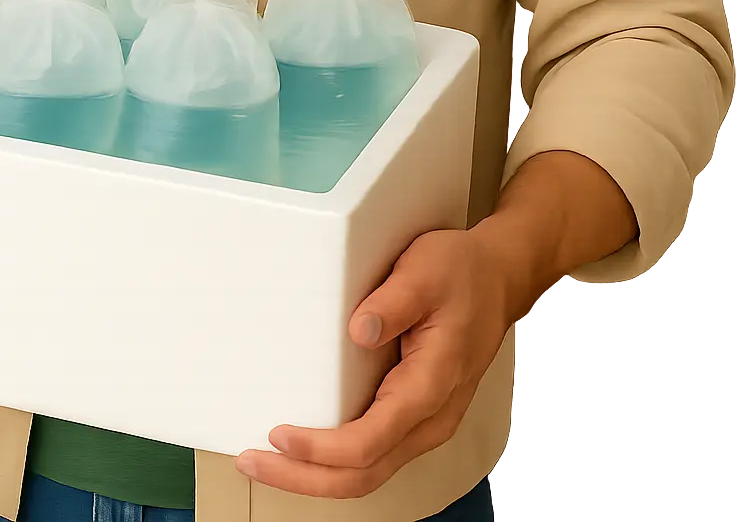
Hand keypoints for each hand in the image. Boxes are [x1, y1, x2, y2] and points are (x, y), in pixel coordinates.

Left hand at [234, 227, 511, 497]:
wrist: (497, 279)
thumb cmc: (462, 273)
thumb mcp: (427, 270)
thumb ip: (395, 301)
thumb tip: (358, 329)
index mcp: (432, 386)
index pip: (371, 441)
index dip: (322, 449)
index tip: (280, 434)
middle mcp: (429, 419)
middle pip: (363, 475)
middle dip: (303, 478)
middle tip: (250, 461)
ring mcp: (423, 423)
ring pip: (366, 473)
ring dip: (313, 475)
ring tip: (264, 461)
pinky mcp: (412, 416)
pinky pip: (371, 454)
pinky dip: (331, 461)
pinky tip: (301, 447)